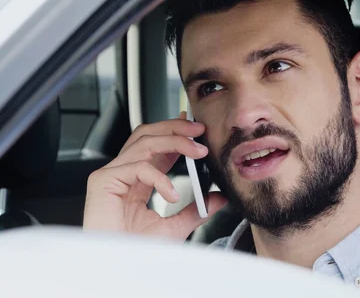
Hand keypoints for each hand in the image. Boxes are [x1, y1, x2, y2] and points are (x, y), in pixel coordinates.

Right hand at [83, 112, 227, 240]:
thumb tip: (219, 198)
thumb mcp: (175, 227)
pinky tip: (172, 195)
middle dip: (175, 127)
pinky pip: (137, 167)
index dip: (176, 133)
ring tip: (197, 151)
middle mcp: (123, 173)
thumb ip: (196, 210)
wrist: (115, 269)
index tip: (198, 130)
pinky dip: (160, 178)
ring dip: (174, 141)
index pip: (157, 146)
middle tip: (200, 130)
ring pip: (144, 142)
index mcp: (137, 180)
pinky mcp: (102, 181)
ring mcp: (111, 175)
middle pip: (147, 134)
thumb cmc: (135, 251)